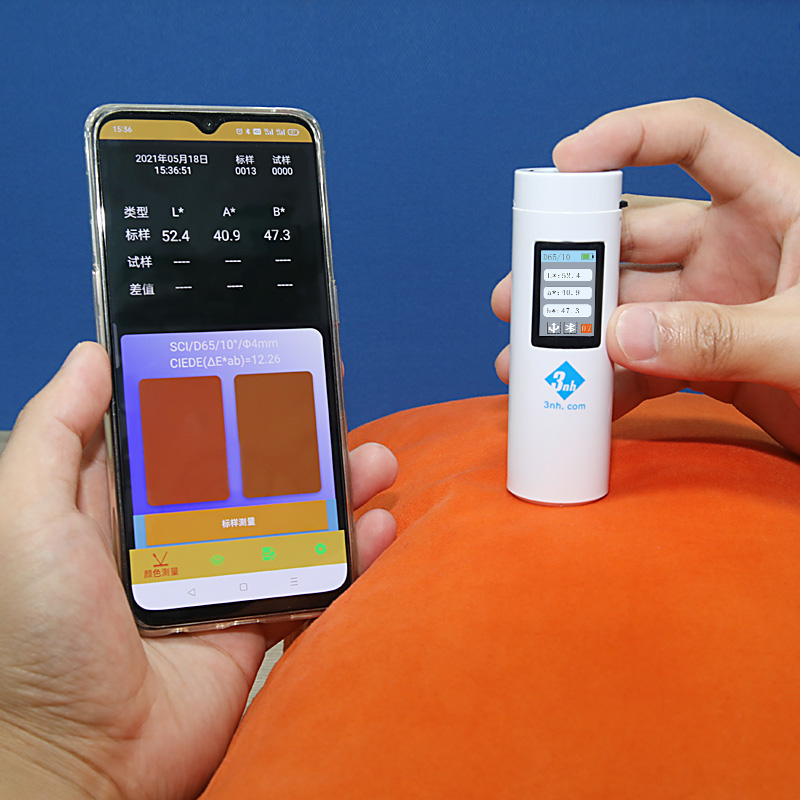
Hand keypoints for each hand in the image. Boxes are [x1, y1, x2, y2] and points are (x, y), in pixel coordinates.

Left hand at [0, 342, 397, 799]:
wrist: (81, 760)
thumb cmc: (36, 639)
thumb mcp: (25, 517)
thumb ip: (56, 433)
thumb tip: (91, 356)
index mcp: (125, 499)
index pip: (185, 431)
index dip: (225, 395)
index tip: (267, 361)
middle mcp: (178, 529)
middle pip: (251, 468)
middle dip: (297, 436)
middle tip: (333, 405)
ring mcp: (221, 573)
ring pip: (292, 516)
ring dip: (337, 487)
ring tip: (374, 463)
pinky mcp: (253, 618)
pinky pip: (312, 577)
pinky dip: (350, 555)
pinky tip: (375, 529)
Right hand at [493, 98, 799, 453]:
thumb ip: (720, 337)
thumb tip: (620, 338)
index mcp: (779, 205)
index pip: (696, 138)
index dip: (627, 137)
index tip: (564, 164)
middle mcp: (740, 247)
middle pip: (638, 235)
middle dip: (574, 264)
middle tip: (519, 293)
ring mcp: (721, 304)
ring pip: (632, 306)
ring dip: (579, 331)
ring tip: (525, 358)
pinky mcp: (713, 357)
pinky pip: (648, 361)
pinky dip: (612, 380)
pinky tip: (579, 399)